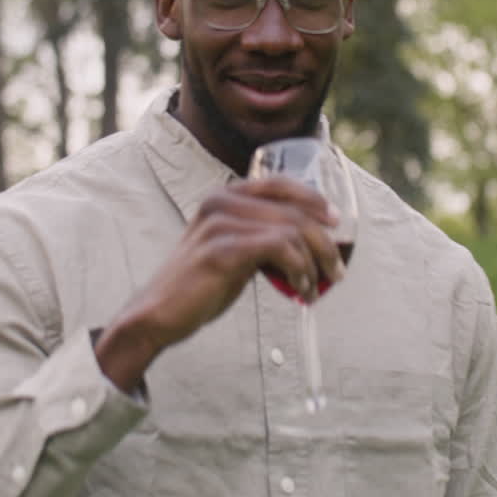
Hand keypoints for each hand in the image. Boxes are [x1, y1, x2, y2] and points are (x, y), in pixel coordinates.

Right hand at [95, 177, 338, 391]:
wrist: (159, 313)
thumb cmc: (201, 284)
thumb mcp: (234, 250)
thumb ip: (261, 237)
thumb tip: (312, 242)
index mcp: (224, 196)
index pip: (279, 183)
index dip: (313, 199)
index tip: (336, 222)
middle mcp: (221, 201)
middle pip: (293, 211)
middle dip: (324, 243)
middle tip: (337, 271)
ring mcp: (219, 223)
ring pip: (290, 231)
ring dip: (313, 263)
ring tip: (314, 288)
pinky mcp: (221, 249)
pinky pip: (278, 249)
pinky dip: (298, 270)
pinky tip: (299, 290)